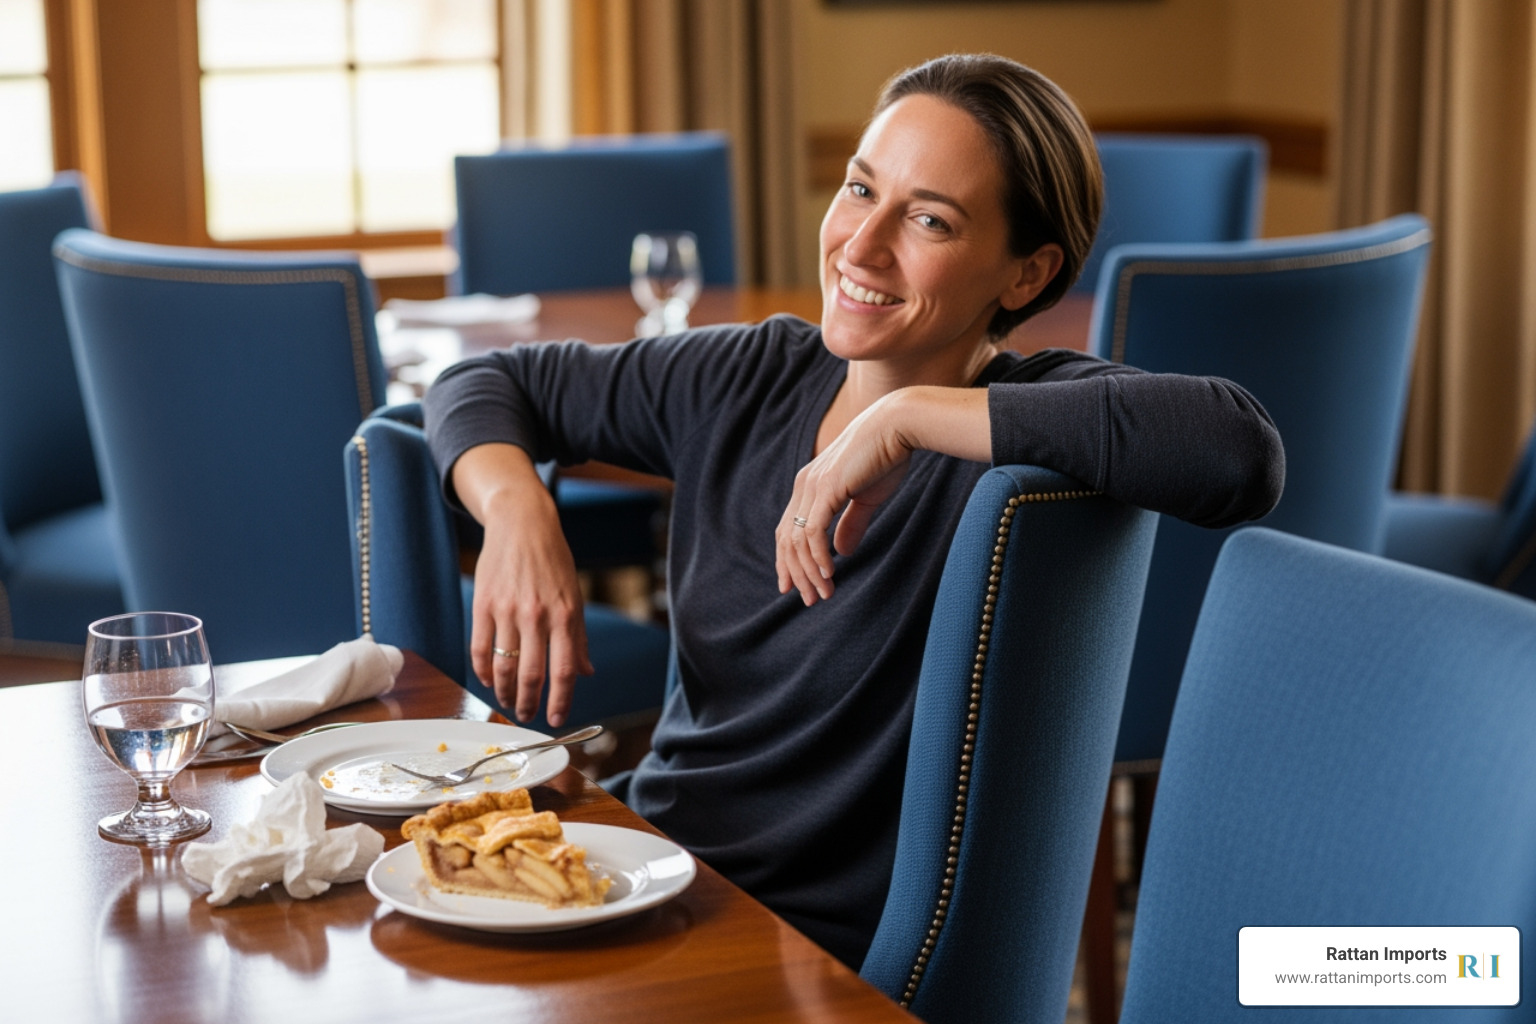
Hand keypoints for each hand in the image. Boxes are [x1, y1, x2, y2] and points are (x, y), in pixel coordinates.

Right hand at [453, 445, 593, 724]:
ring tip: (507, 702)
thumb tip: (586, 672)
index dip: (560, 700)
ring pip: (502, 666)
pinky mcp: (483, 605)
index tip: (557, 719)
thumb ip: (578, 637)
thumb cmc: (553, 562)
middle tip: (526, 716)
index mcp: (564, 615)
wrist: (522, 524)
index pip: (563, 670)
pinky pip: (480, 649)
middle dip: (527, 704)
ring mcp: (507, 611)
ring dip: (503, 692)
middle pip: (530, 675)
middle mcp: (536, 615)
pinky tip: (488, 680)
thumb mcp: (575, 596)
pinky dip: (483, 671)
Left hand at [776, 394, 913, 605]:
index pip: (788, 530)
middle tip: (809, 600)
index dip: (788, 561)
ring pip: (798, 541)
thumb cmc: (886, 457)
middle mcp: (804, 486)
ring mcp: (812, 486)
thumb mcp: (866, 498)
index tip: (794, 587)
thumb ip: (851, 524)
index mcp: (809, 485)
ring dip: (809, 572)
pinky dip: (817, 557)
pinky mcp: (826, 489)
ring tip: (822, 594)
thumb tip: (842, 551)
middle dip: (796, 573)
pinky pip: (813, 532)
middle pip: (787, 539)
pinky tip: (829, 575)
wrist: (897, 426)